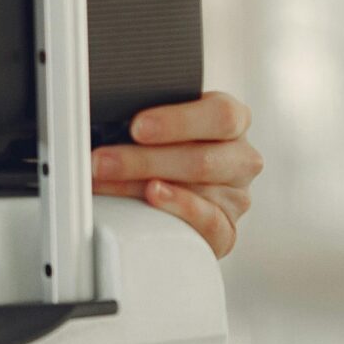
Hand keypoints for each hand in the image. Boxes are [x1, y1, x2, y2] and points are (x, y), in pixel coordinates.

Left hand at [91, 90, 259, 258]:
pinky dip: (176, 207)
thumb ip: (148, 115)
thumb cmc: (163, 143)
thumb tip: (105, 113)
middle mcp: (241, 157)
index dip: (179, 121)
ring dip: (140, 184)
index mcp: (232, 119)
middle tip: (102, 160)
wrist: (169, 180)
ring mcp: (237, 196)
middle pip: (203, 158)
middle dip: (144, 159)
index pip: (222, 115)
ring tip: (103, 179)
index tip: (136, 126)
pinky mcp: (226, 230)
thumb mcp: (160, 121)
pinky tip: (151, 197)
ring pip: (197, 188)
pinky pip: (208, 222)